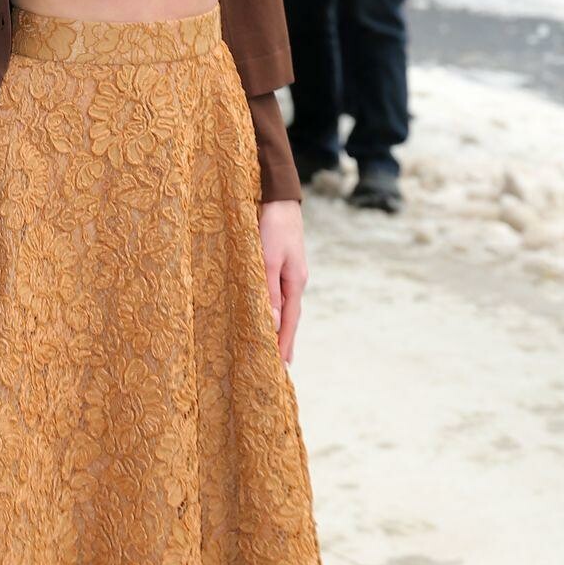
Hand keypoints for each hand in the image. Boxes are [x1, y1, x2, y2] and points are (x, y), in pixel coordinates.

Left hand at [259, 199, 306, 365]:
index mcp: (295, 282)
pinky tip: (272, 314)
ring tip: (276, 347)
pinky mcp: (282, 263)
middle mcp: (296, 280)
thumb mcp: (268, 260)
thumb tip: (273, 324)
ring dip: (281, 327)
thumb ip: (269, 292)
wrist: (278, 197)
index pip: (290, 322)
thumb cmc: (272, 226)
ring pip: (285, 306)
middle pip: (291, 317)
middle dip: (285, 341)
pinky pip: (280, 294)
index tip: (281, 367)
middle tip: (280, 366)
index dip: (284, 344)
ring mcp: (290, 272)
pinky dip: (277, 310)